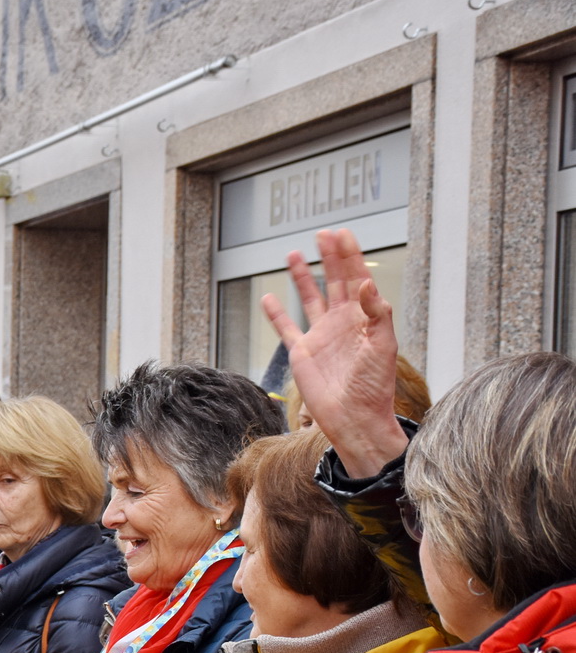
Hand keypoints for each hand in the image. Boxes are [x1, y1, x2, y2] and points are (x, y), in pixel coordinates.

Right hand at [260, 228, 408, 476]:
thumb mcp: (383, 346)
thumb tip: (366, 284)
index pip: (357, 279)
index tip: (343, 234)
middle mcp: (342, 323)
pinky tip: (269, 299)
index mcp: (364, 318)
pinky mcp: (302, 353)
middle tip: (323, 235)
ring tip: (294, 254)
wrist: (354, 419)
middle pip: (334, 281)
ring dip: (302, 277)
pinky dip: (276, 314)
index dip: (350, 256)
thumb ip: (376, 313)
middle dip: (329, 257)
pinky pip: (286, 328)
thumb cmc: (374, 387)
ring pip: (309, 298)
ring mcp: (321, 336)